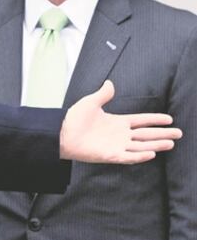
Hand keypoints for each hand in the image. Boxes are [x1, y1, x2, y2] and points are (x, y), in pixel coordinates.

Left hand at [60, 80, 181, 163]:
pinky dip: (140, 156)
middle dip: (162, 134)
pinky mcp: (110, 155)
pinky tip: (152, 153)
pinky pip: (128, 156)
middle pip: (146, 134)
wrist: (61, 133)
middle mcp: (120, 135)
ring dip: (156, 145)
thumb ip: (103, 94)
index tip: (169, 119)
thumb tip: (110, 83)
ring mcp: (116, 146)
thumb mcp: (90, 102)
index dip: (155, 120)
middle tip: (179, 134)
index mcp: (117, 122)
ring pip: (141, 146)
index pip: (141, 121)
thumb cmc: (74, 119)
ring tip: (171, 143)